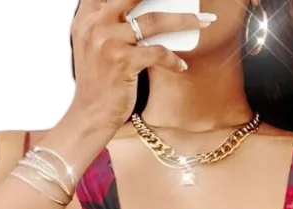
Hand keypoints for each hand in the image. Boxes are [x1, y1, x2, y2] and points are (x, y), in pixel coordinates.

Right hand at [70, 0, 210, 134]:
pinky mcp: (122, 63)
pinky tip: (181, 65)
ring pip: (154, 20)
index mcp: (87, 15)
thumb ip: (106, 20)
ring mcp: (108, 42)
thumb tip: (140, 8)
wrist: (91, 114)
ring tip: (205, 21)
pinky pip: (157, 53)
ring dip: (185, 20)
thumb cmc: (99, 78)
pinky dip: (173, 59)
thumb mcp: (92, 42)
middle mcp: (95, 24)